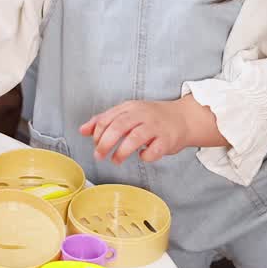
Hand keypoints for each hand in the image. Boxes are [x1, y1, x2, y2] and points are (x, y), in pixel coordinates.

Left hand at [79, 99, 193, 163]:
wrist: (184, 118)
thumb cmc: (153, 118)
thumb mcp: (127, 114)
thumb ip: (105, 121)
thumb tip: (82, 130)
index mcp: (130, 107)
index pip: (107, 118)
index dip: (97, 133)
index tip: (94, 144)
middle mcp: (142, 115)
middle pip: (118, 127)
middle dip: (105, 143)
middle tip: (99, 155)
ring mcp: (155, 127)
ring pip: (134, 138)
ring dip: (121, 152)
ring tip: (116, 160)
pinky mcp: (167, 140)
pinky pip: (153, 151)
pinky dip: (145, 156)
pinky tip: (142, 156)